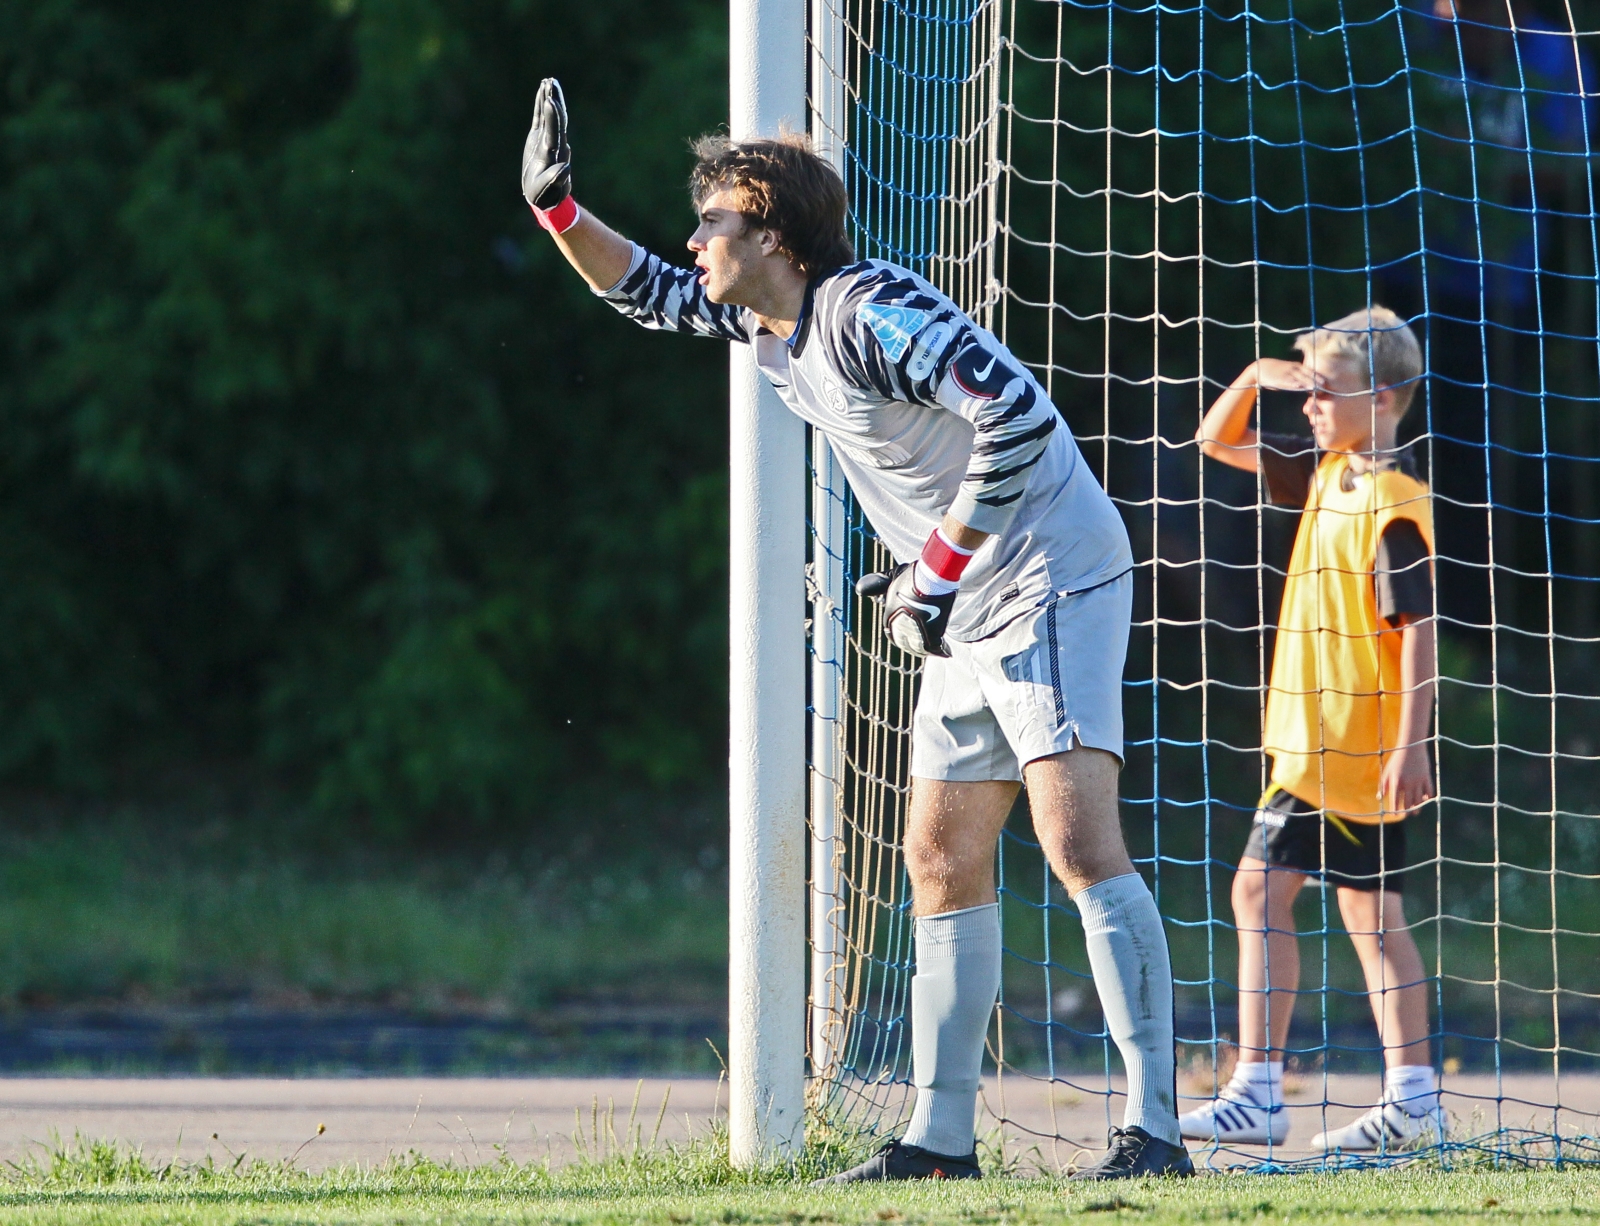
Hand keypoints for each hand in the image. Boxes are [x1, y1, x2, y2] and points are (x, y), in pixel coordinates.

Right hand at [522, 78, 571, 209]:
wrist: (544, 198)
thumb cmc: (545, 196)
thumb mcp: (548, 191)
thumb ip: (556, 180)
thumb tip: (566, 168)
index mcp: (554, 153)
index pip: (555, 131)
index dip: (553, 116)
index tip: (550, 100)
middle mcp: (553, 143)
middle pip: (556, 118)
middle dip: (554, 100)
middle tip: (552, 82)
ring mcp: (546, 139)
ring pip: (549, 115)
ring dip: (549, 98)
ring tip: (548, 81)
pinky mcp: (539, 138)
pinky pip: (541, 119)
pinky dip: (541, 105)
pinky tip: (542, 93)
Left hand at [856, 565, 955, 657]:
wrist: (930, 578)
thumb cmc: (914, 576)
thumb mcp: (892, 578)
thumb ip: (878, 584)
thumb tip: (859, 589)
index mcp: (889, 618)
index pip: (893, 634)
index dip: (902, 636)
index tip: (911, 636)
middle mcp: (900, 628)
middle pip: (907, 644)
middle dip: (915, 646)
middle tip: (924, 646)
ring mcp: (916, 632)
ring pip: (920, 648)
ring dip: (926, 649)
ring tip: (936, 649)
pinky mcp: (932, 634)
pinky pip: (936, 648)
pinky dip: (942, 651)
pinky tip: (946, 653)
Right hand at [1238, 358, 1322, 394]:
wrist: (1259, 368)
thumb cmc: (1274, 372)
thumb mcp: (1286, 371)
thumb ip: (1295, 377)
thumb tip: (1304, 385)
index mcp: (1296, 366)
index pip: (1310, 371)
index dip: (1318, 377)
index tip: (1326, 383)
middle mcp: (1293, 368)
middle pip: (1307, 375)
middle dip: (1316, 380)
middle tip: (1325, 386)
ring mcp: (1286, 373)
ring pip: (1299, 378)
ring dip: (1307, 382)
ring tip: (1315, 387)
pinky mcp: (1278, 378)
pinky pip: (1287, 381)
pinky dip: (1293, 383)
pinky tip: (1298, 387)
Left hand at [1380, 743, 1433, 814]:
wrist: (1411, 747)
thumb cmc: (1396, 760)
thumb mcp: (1387, 771)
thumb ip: (1384, 785)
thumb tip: (1379, 798)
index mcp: (1396, 782)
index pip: (1395, 800)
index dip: (1395, 810)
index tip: (1394, 815)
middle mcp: (1407, 783)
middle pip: (1408, 803)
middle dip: (1406, 811)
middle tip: (1406, 814)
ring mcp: (1418, 781)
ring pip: (1419, 800)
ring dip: (1417, 807)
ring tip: (1415, 812)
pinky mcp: (1427, 778)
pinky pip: (1429, 792)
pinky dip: (1427, 797)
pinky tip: (1425, 800)